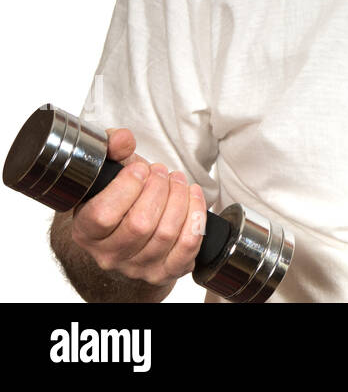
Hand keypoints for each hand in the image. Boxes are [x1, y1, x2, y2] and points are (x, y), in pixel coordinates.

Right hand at [68, 127, 206, 288]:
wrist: (127, 230)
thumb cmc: (118, 196)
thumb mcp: (108, 169)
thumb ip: (111, 147)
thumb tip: (123, 140)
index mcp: (86, 231)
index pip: (103, 215)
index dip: (127, 187)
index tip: (140, 169)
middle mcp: (108, 255)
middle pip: (140, 224)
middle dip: (159, 189)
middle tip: (163, 172)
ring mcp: (138, 267)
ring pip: (166, 233)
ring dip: (179, 199)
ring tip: (178, 181)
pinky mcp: (165, 271)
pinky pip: (188, 247)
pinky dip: (197, 217)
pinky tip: (193, 198)